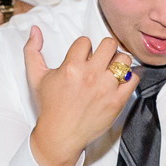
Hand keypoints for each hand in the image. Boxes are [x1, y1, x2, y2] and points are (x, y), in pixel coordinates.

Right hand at [25, 27, 138, 165]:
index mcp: (71, 67)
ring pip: (124, 60)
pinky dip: (129, 78)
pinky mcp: (117, 101)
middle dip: (105, 49)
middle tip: (101, 59)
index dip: (84, 48)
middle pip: (109, 44)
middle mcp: (90, 76)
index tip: (83, 58)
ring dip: (118, 62)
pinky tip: (119, 82)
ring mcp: (106, 89)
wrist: (60, 135)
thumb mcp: (36, 77)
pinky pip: (133, 79)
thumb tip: (35, 30)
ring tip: (111, 70)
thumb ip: (32, 51)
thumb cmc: (49, 107)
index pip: (86, 41)